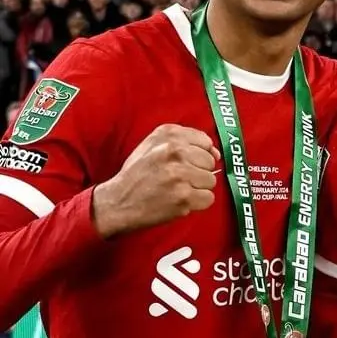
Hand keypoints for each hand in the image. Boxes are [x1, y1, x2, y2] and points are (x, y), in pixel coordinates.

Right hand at [91, 124, 218, 237]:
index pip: (205, 142)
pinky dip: (197, 203)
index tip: (187, 163)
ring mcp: (180, 174)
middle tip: (178, 179)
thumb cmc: (138, 174)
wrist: (118, 201)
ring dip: (198, 188)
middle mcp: (175, 151)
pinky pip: (208, 198)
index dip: (200, 155)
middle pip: (210, 162)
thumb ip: (185, 143)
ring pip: (211, 181)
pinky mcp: (184, 196)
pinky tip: (180, 200)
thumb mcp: (153, 145)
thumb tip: (217, 153)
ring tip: (177, 189)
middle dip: (198, 172)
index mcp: (168, 135)